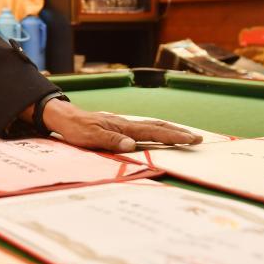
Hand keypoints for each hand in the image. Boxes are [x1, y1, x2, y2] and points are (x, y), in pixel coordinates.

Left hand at [29, 99, 200, 151]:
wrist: (65, 118)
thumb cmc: (77, 129)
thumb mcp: (90, 137)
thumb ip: (111, 141)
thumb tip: (132, 146)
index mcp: (123, 127)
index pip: (153, 132)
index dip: (173, 136)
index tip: (190, 139)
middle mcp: (127, 125)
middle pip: (158, 126)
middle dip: (178, 132)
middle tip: (198, 138)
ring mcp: (124, 125)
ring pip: (153, 126)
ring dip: (171, 131)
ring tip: (187, 135)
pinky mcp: (120, 128)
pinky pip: (144, 129)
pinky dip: (158, 131)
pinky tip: (162, 134)